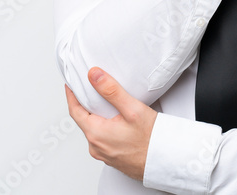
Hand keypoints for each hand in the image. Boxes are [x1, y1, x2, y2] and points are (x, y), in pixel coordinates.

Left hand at [65, 67, 157, 181]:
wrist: (166, 161)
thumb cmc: (152, 140)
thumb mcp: (132, 109)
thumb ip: (111, 90)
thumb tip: (94, 75)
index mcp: (96, 134)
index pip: (75, 111)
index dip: (71, 96)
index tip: (70, 85)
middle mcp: (96, 147)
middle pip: (84, 120)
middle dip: (86, 105)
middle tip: (91, 91)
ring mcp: (104, 154)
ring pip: (94, 131)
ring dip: (97, 118)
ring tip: (107, 106)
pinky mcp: (112, 158)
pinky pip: (103, 140)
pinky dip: (105, 129)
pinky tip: (118, 123)